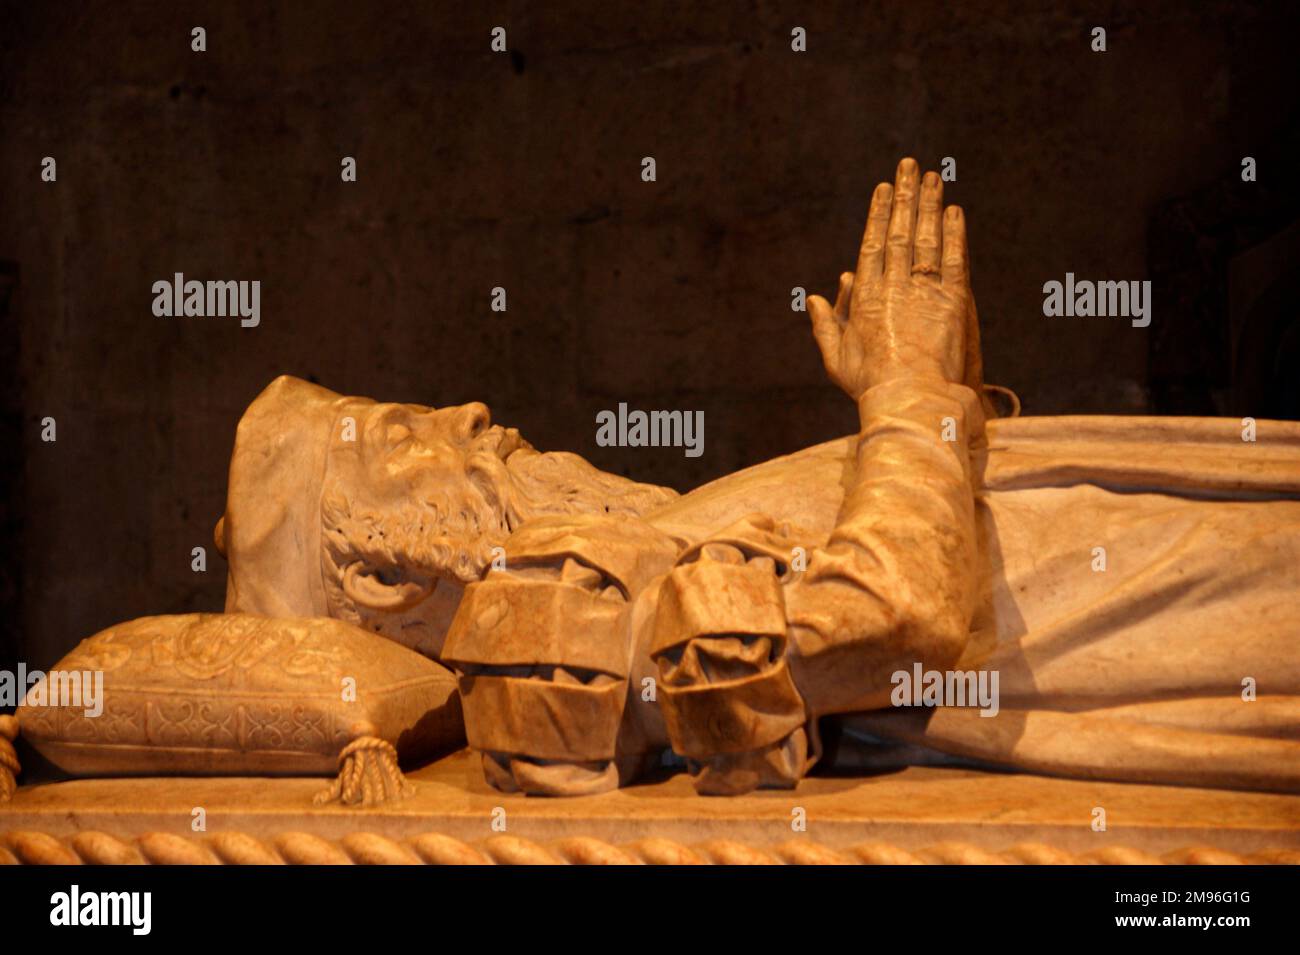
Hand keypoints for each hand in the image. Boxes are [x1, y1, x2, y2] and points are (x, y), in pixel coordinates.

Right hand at [808, 158, 978, 399]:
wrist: (910, 398)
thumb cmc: (870, 385)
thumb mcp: (836, 359)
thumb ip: (825, 325)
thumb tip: (813, 297)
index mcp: (865, 298)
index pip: (873, 245)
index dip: (879, 214)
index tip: (884, 189)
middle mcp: (894, 286)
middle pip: (900, 232)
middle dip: (905, 197)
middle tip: (910, 166)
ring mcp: (924, 291)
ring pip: (927, 239)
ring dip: (931, 206)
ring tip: (933, 178)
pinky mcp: (952, 302)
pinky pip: (954, 260)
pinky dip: (955, 234)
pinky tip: (955, 212)